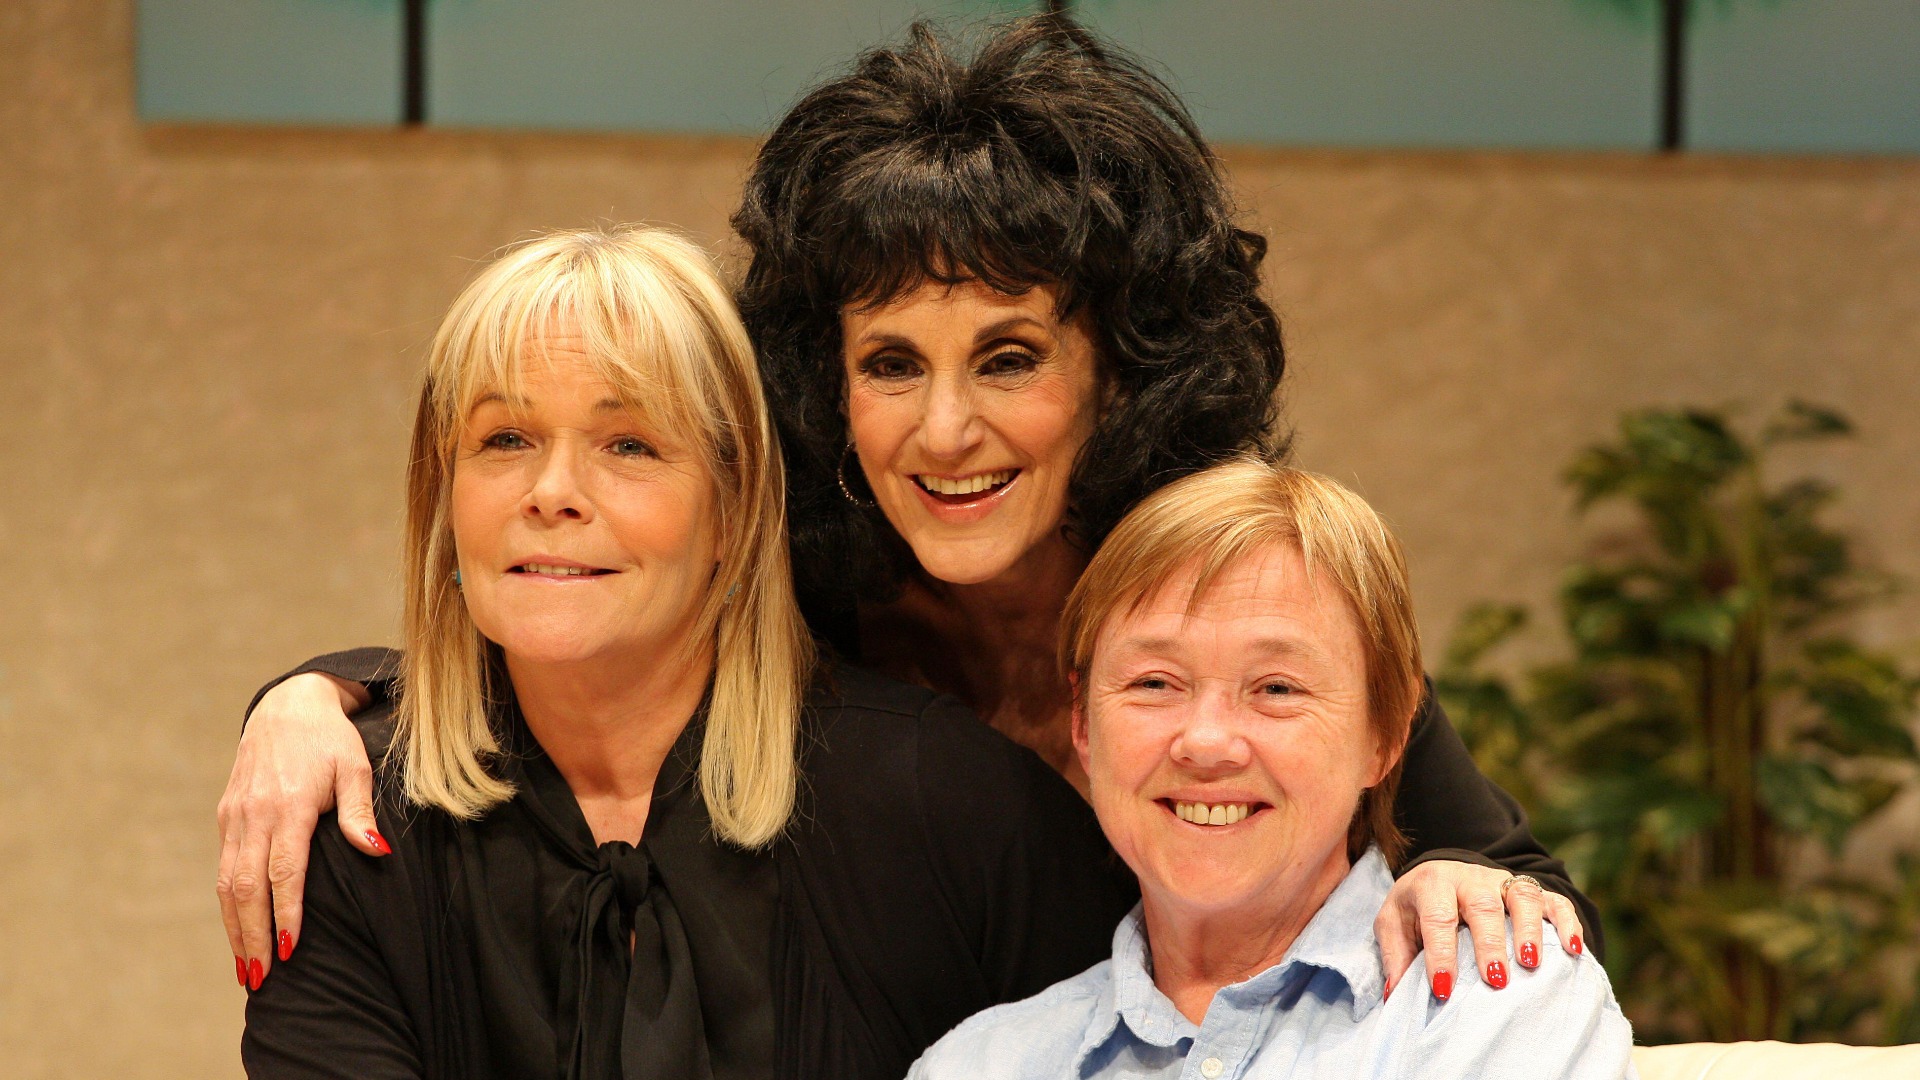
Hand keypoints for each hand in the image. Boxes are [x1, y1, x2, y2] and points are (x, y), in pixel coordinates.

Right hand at [215, 672, 377, 989]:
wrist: (287, 704)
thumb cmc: (331, 739)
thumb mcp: (355, 767)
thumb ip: (360, 812)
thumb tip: (377, 851)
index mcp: (288, 805)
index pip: (284, 871)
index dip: (285, 912)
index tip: (289, 950)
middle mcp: (254, 814)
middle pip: (245, 887)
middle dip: (252, 936)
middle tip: (261, 978)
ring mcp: (234, 816)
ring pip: (226, 883)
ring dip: (235, 928)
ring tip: (246, 970)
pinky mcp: (226, 816)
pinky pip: (222, 868)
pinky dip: (227, 904)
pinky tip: (238, 930)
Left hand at [1374, 859, 1585, 1001]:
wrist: (1439, 872)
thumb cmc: (1416, 906)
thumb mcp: (1394, 923)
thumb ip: (1396, 955)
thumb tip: (1395, 994)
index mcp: (1432, 883)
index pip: (1436, 916)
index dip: (1441, 953)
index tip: (1444, 989)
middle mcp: (1469, 877)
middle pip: (1483, 904)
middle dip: (1489, 943)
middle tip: (1496, 979)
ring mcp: (1502, 880)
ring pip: (1521, 895)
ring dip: (1528, 930)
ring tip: (1531, 964)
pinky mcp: (1528, 888)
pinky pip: (1553, 900)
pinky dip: (1566, 922)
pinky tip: (1573, 949)